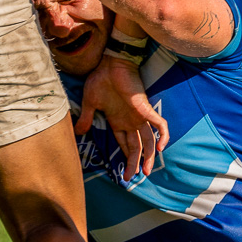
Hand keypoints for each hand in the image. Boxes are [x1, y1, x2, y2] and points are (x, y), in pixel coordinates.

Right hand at [76, 55, 168, 181]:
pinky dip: (163, 135)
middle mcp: (131, 121)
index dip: (125, 158)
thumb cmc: (101, 80)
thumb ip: (86, 119)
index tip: (123, 174)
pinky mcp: (145, 108)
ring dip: (148, 156)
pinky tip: (161, 147)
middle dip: (136, 163)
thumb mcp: (89, 103)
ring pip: (149, 141)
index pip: (125, 144)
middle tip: (132, 178)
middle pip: (137, 147)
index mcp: (119, 121)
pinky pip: (159, 124)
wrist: (110, 63)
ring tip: (145, 172)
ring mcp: (139, 116)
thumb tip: (77, 132)